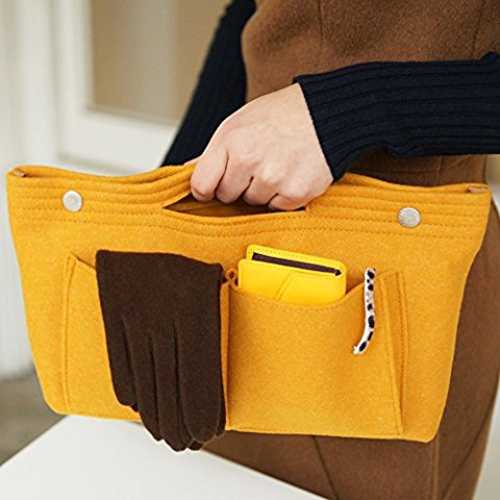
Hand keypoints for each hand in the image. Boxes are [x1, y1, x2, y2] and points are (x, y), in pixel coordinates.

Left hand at [190, 83, 332, 210]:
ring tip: (275, 165)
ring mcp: (275, 180)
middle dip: (236, 185)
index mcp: (232, 143)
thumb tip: (186, 172)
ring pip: (252, 203)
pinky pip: (276, 208)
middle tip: (255, 164)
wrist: (324, 115)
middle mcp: (251, 162)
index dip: (205, 188)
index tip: (212, 186)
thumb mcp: (238, 125)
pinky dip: (281, 197)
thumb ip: (212, 153)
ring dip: (260, 191)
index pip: (202, 186)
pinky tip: (289, 175)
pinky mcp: (296, 193)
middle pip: (227, 197)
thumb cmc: (278, 117)